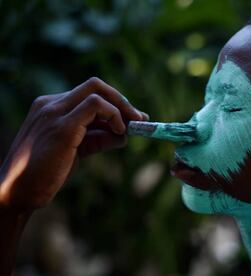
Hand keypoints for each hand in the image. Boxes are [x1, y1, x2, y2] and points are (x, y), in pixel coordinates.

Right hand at [0, 77, 147, 212]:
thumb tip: (124, 135)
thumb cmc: (46, 173)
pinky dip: (114, 115)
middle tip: (139, 118)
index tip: (132, 118)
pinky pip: (96, 106)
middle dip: (122, 100)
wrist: (18, 193)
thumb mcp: (77, 151)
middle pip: (95, 86)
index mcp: (51, 107)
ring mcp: (55, 112)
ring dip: (122, 107)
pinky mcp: (62, 126)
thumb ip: (98, 139)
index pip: (89, 94)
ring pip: (97, 91)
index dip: (115, 104)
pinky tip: (120, 132)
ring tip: (131, 128)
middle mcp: (51, 104)